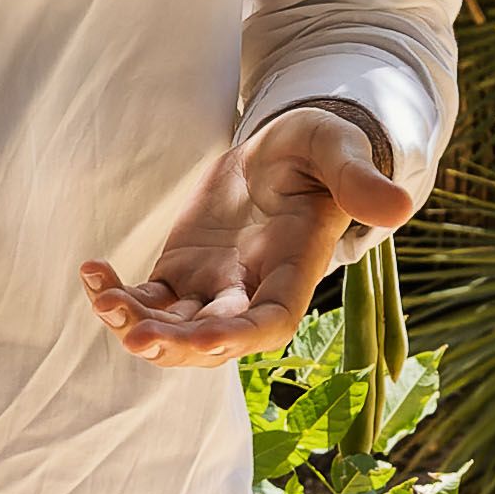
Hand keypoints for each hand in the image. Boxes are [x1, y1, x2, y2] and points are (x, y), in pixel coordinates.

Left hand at [78, 107, 413, 367]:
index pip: (268, 323)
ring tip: (102, 299)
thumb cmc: (321, 149)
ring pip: (172, 327)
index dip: (235, 337)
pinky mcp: (182, 274)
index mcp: (293, 273)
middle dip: (172, 344)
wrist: (286, 150)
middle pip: (211, 339)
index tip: (201, 341)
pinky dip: (116, 294)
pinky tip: (92, 271)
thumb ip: (360, 180)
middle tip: (133, 334)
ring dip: (135, 324)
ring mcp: (212, 289)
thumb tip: (402, 205)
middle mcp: (251, 294)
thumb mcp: (338, 151)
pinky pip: (145, 299)